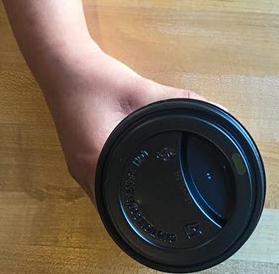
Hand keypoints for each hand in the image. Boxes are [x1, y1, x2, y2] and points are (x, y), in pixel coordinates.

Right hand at [38, 44, 221, 204]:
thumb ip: (179, 100)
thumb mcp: (141, 89)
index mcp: (96, 161)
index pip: (122, 205)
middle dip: (140, 209)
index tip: (173, 217)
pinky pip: (100, 180)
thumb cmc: (96, 78)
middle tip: (172, 209)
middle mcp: (82, 171)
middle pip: (112, 207)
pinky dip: (118, 181)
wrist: (62, 62)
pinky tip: (135, 172)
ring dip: (127, 196)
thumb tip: (217, 111)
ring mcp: (76, 165)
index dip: (148, 213)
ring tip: (157, 196)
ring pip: (104, 195)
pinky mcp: (77, 154)